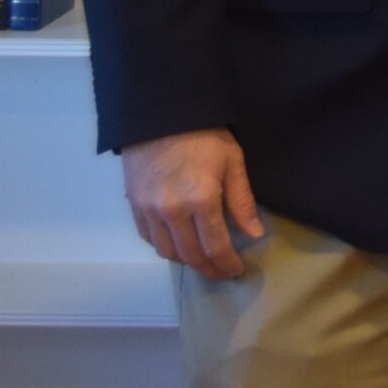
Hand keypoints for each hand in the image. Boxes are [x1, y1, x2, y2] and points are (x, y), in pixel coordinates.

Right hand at [120, 128, 262, 280]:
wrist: (161, 115)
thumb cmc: (203, 135)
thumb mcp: (232, 162)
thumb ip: (241, 201)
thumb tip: (253, 234)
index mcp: (201, 200)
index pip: (216, 246)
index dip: (226, 264)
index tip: (235, 271)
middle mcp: (172, 211)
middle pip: (190, 255)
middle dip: (208, 269)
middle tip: (221, 272)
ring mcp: (149, 210)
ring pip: (167, 251)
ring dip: (186, 261)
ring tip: (202, 260)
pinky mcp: (134, 205)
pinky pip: (149, 238)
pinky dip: (165, 247)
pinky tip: (178, 244)